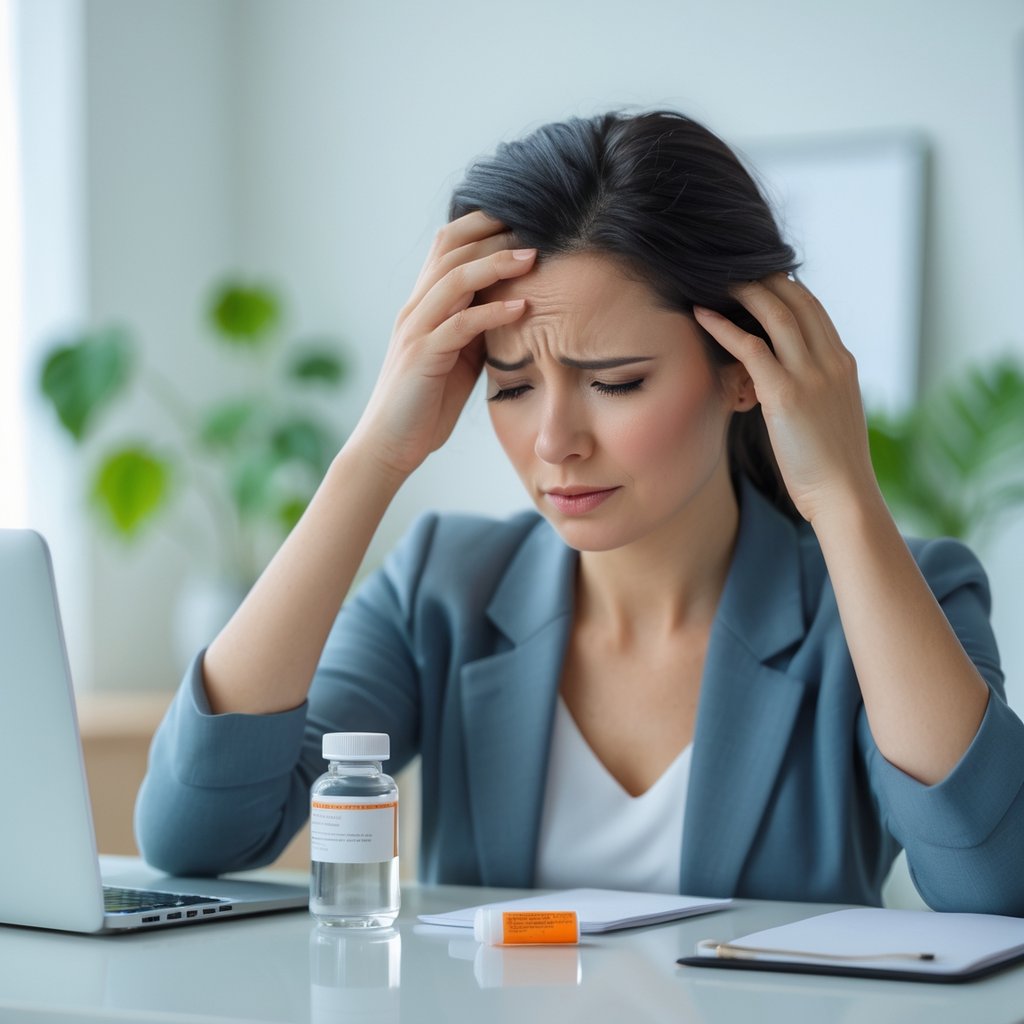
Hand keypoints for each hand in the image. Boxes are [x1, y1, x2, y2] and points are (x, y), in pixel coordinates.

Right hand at [350, 211, 535, 478]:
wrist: (389, 446)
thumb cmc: (425, 405)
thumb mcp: (458, 358)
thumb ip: (478, 329)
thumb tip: (516, 305)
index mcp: (424, 304)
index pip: (448, 245)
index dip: (484, 225)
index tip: (525, 218)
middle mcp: (416, 308)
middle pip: (450, 248)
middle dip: (494, 232)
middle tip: (536, 225)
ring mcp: (416, 330)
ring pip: (454, 279)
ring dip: (496, 264)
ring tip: (533, 257)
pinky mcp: (422, 357)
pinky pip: (460, 325)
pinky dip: (493, 312)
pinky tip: (522, 307)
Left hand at [694, 275, 881, 525]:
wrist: (844, 495)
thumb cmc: (831, 466)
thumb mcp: (829, 416)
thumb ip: (813, 389)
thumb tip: (784, 380)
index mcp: (843, 364)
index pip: (814, 309)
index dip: (786, 287)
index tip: (759, 277)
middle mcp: (831, 362)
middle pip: (797, 301)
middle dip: (764, 279)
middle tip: (732, 268)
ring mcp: (811, 376)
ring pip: (776, 315)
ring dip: (744, 292)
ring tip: (716, 280)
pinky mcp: (786, 395)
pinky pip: (751, 348)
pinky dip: (725, 327)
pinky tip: (702, 315)